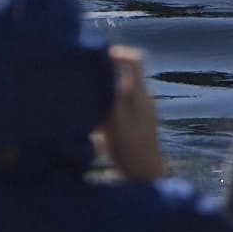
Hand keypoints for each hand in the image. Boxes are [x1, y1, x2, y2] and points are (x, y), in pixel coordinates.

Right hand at [96, 46, 167, 181]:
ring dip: (105, 92)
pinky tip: (95, 126)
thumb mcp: (115, 120)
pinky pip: (122, 108)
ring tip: (87, 101)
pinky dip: (108, 109)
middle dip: (107, 72)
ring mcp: (143, 113)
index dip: (117, 53)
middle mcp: (144, 99)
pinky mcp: (138, 126)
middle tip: (86, 78)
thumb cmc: (130, 149)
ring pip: (123, 92)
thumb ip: (110, 95)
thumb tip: (103, 71)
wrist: (146, 178)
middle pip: (127, 74)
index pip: (136, 59)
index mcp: (140, 93)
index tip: (97, 57)